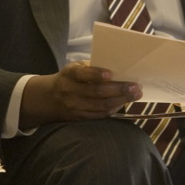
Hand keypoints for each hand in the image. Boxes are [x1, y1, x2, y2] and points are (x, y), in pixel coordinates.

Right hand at [20, 61, 141, 127]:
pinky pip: (99, 115)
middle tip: (135, 86)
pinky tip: (123, 103)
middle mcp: (70, 91)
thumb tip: (118, 67)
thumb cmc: (69, 78)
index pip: (82, 74)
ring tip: (135, 95)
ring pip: (100, 106)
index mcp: (69, 74)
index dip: (96, 74)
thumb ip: (91, 67)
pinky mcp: (79, 117)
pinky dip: (113, 109)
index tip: (111, 74)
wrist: (48, 98)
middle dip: (119, 90)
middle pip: (97, 92)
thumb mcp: (74, 67)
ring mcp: (74, 106)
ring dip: (121, 101)